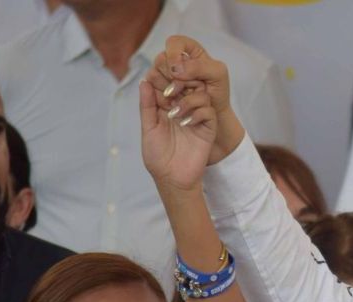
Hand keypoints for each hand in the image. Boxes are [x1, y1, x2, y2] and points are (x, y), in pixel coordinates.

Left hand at [145, 36, 242, 164]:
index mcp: (166, 107)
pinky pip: (208, 112)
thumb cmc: (157, 156)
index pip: (168, 84)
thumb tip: (144, 81)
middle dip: (178, 83)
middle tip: (169, 91)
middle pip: (187, 85)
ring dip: (187, 100)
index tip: (157, 73)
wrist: (172, 178)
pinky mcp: (207, 128)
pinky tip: (185, 123)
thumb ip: (147, 105)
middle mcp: (183, 109)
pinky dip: (197, 113)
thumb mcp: (148, 128)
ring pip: (200, 95)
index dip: (164, 76)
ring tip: (174, 113)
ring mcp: (196, 118)